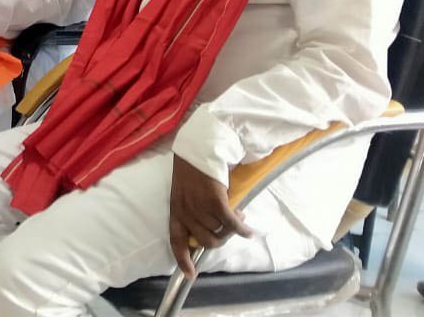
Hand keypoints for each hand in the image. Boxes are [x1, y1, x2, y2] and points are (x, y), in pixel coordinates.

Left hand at [168, 156, 251, 277]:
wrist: (199, 148)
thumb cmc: (192, 169)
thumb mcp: (184, 193)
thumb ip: (192, 212)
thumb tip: (210, 232)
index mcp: (175, 211)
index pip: (176, 241)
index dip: (183, 260)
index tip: (190, 275)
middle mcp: (185, 212)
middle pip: (205, 241)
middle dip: (220, 239)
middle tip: (229, 229)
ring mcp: (199, 207)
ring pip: (220, 231)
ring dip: (231, 228)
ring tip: (237, 215)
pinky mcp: (215, 201)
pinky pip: (231, 223)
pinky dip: (241, 229)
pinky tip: (248, 230)